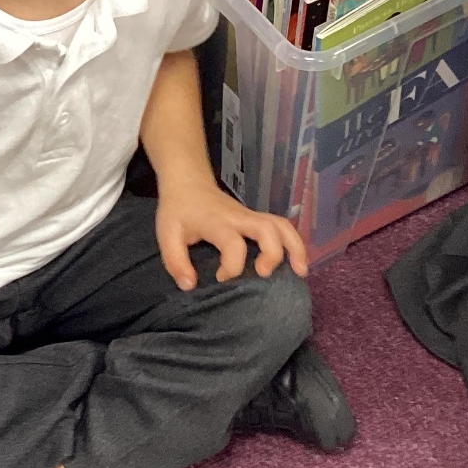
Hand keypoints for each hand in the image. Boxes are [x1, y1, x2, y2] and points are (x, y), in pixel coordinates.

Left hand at [154, 179, 307, 290]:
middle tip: (264, 275)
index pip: (234, 244)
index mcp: (217, 222)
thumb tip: (190, 286)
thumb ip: (176, 262)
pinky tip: (297, 262)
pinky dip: (293, 242)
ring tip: (300, 271)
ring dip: (295, 247)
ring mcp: (250, 216)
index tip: (219, 277)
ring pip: (282, 225)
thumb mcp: (167, 235)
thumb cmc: (178, 210)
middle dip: (273, 254)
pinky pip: (281, 227)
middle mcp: (239, 218)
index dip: (230, 267)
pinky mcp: (255, 218)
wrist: (188, 181)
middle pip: (268, 229)